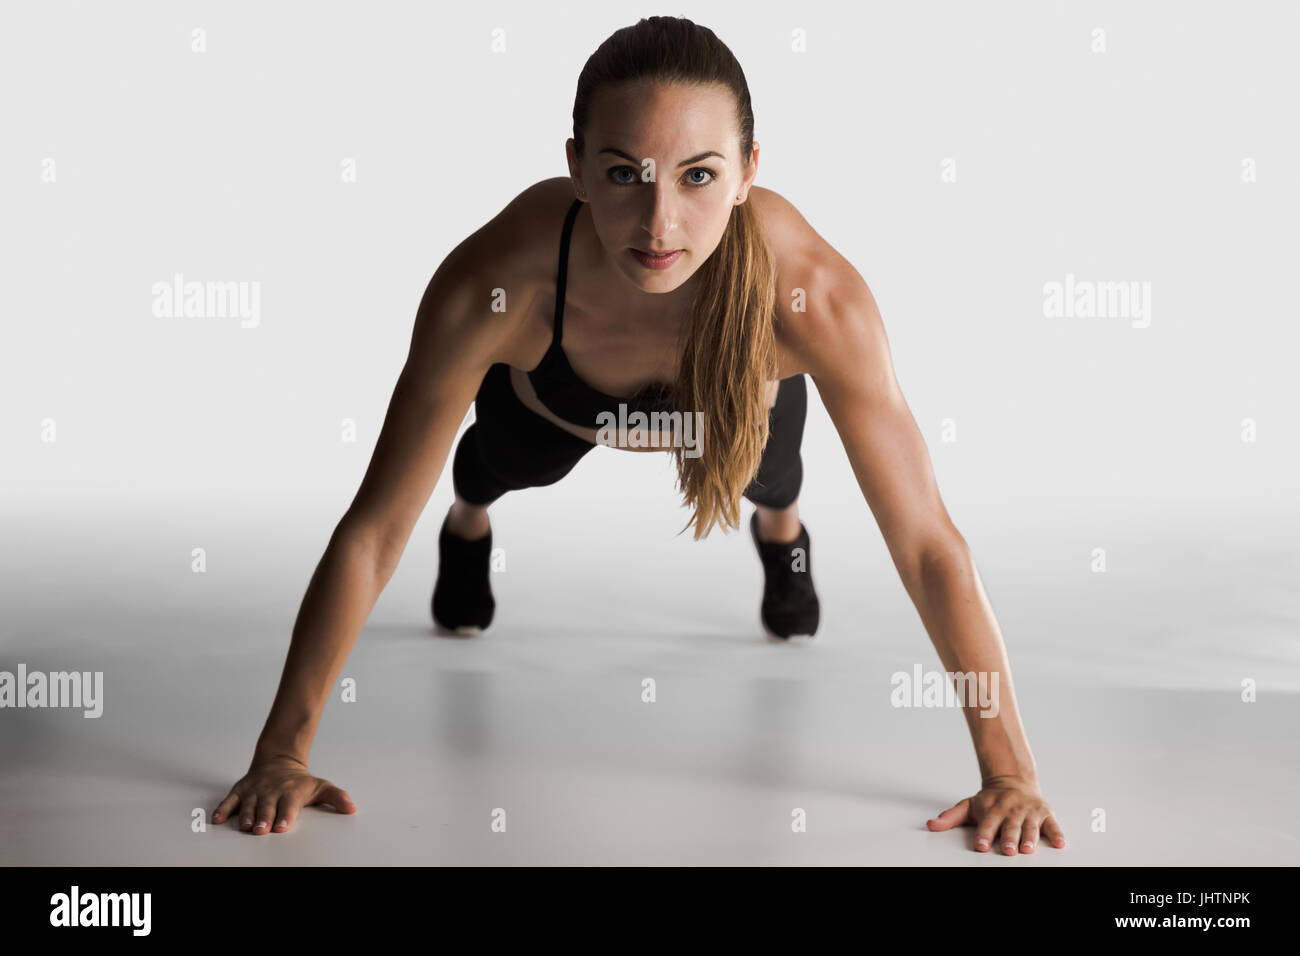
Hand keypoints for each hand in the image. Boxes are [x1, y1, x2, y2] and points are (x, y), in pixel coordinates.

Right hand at [213, 754, 355, 834]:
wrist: (279, 760)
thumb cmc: (300, 781)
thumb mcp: (321, 786)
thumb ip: (336, 797)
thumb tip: (352, 808)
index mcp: (291, 792)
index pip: (288, 805)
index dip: (285, 816)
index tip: (282, 826)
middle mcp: (272, 791)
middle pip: (267, 807)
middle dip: (265, 818)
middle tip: (262, 830)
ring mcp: (255, 791)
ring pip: (249, 805)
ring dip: (247, 816)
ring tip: (246, 827)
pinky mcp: (241, 791)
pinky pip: (230, 800)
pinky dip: (223, 809)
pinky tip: (217, 820)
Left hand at [926, 775, 1064, 854]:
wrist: (1013, 780)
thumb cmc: (990, 799)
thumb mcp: (969, 805)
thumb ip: (950, 816)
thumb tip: (931, 825)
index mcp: (992, 809)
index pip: (986, 824)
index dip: (983, 835)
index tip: (980, 845)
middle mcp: (1011, 810)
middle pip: (1009, 827)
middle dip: (1009, 838)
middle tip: (1008, 851)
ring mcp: (1029, 811)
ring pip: (1030, 827)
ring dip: (1029, 838)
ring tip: (1028, 849)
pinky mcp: (1045, 813)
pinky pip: (1052, 824)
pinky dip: (1057, 833)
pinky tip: (1059, 843)